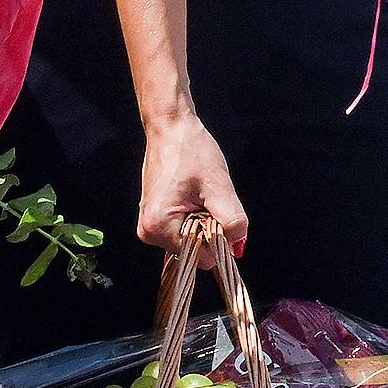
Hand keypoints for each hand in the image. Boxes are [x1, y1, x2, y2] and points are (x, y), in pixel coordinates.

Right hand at [137, 110, 247, 254]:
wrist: (171, 129)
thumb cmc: (192, 151)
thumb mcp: (218, 185)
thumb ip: (231, 219)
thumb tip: (238, 247)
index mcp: (159, 227)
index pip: (202, 258)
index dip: (218, 238)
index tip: (217, 209)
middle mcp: (149, 233)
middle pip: (195, 250)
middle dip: (209, 228)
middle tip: (206, 197)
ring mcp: (149, 227)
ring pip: (191, 240)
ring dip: (202, 221)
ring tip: (197, 193)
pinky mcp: (154, 219)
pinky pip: (183, 230)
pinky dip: (194, 217)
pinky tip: (191, 195)